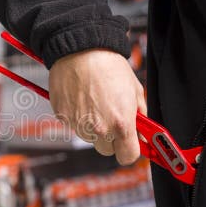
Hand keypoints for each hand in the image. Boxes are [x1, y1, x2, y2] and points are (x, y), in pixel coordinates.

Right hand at [49, 48, 146, 164]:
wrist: (81, 50)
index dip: (130, 150)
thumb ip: (140, 116)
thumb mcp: (135, 90)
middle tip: (112, 118)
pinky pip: (73, 124)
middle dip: (111, 139)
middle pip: (107, 150)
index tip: (130, 143)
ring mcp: (78, 125)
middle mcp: (99, 129)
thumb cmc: (108, 66)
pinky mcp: (63, 117)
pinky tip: (82, 98)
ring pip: (89, 137)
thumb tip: (142, 132)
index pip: (127, 156)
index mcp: (121, 125)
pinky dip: (78, 116)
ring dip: (93, 127)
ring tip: (94, 102)